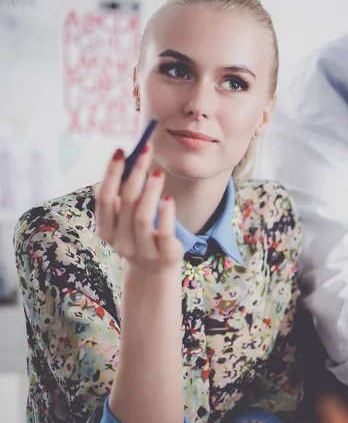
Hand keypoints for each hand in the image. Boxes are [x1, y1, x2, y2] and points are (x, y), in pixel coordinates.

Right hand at [95, 146, 182, 273]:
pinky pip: (164, 232)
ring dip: (151, 190)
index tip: (121, 150)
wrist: (155, 271)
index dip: (111, 173)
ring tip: (158, 173)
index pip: (103, 197)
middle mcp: (120, 242)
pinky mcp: (165, 256)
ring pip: (142, 216)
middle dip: (135, 173)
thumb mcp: (128, 218)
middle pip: (126, 202)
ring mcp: (142, 251)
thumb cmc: (140, 236)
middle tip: (146, 150)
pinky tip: (168, 198)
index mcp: (106, 230)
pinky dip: (166, 213)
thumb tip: (131, 157)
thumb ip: (125, 194)